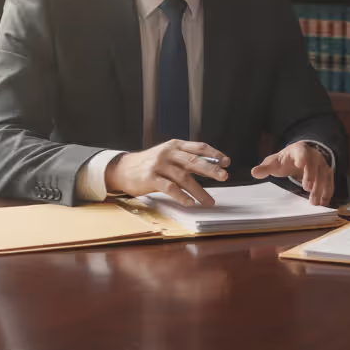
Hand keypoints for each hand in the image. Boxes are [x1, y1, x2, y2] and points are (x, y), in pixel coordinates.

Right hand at [106, 140, 229, 206]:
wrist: (123, 169)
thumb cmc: (151, 164)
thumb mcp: (168, 156)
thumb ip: (187, 160)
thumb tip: (212, 166)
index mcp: (175, 145)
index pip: (199, 147)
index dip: (214, 154)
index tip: (226, 162)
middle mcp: (168, 153)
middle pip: (193, 161)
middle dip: (211, 169)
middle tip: (224, 176)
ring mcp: (158, 165)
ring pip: (183, 177)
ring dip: (199, 191)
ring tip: (209, 201)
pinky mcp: (150, 178)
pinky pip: (169, 188)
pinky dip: (181, 196)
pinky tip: (190, 203)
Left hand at [250, 142, 333, 205]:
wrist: (300, 154)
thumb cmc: (286, 159)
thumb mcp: (275, 161)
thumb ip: (265, 167)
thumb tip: (254, 172)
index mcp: (299, 150)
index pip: (303, 154)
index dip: (304, 161)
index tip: (302, 168)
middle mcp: (313, 156)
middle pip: (315, 166)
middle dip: (313, 178)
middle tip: (308, 190)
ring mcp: (321, 163)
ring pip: (324, 175)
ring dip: (321, 188)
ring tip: (315, 202)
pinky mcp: (326, 172)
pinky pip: (329, 181)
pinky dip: (328, 191)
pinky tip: (324, 202)